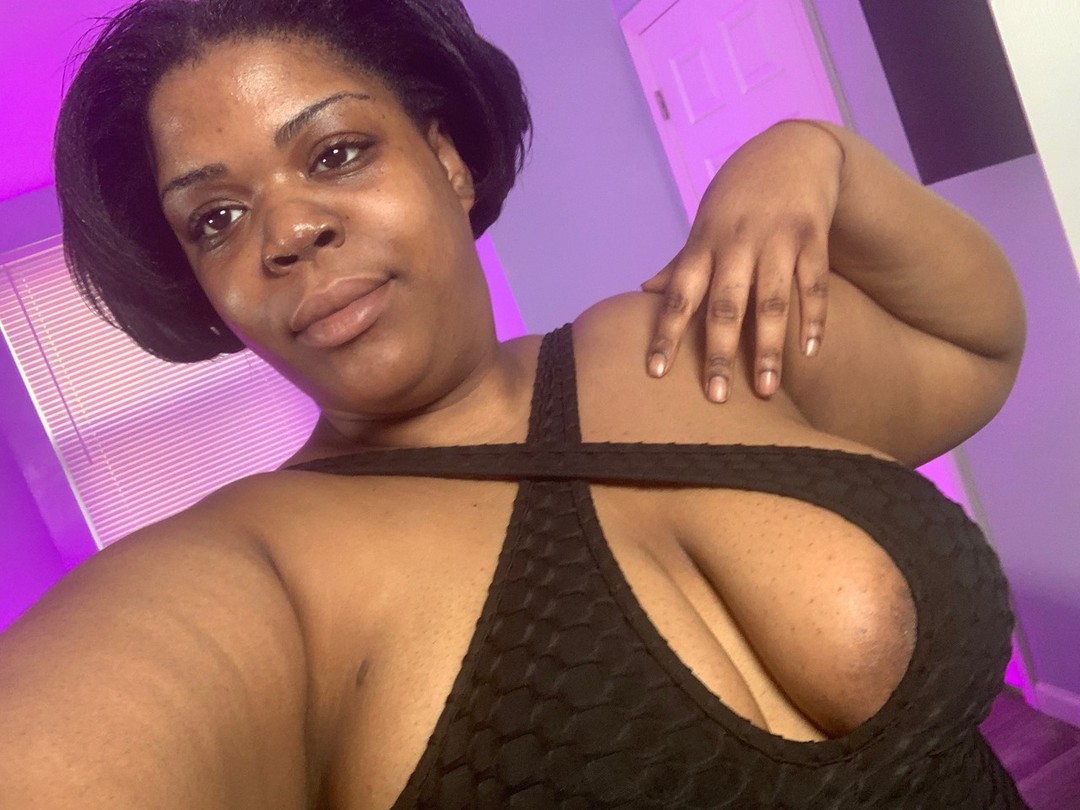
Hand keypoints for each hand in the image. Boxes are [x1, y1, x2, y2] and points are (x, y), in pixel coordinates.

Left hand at [642, 120, 844, 401]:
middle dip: (718, 353)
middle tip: (715, 398)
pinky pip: (814, 284)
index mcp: (704, 244)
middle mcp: (736, 243)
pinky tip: (809, 354)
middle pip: (725, 306)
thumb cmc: (739, 196)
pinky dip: (814, 319)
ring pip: (771, 302)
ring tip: (765, 390)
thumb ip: (681, 262)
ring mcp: (777, 239)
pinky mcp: (813, 236)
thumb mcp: (706, 224)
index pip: (679, 295)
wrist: (792, 148)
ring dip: (767, 348)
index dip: (666, 333)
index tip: (655, 373)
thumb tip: (643, 292)